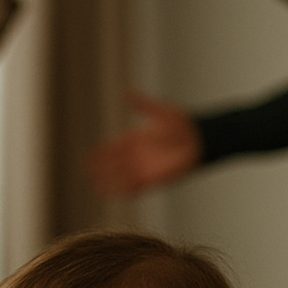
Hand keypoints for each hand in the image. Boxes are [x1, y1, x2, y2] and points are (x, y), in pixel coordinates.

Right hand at [86, 92, 202, 196]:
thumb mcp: (161, 112)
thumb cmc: (182, 124)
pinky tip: (116, 195)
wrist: (200, 140)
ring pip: (121, 178)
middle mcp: (136, 155)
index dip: (99, 154)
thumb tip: (128, 93)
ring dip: (109, 183)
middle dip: (100, 169)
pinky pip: (136, 188)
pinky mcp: (154, 179)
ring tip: (97, 190)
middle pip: (112, 164)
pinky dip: (125, 192)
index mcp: (134, 139)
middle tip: (87, 174)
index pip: (111, 148)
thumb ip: (143, 105)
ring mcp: (144, 168)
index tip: (87, 159)